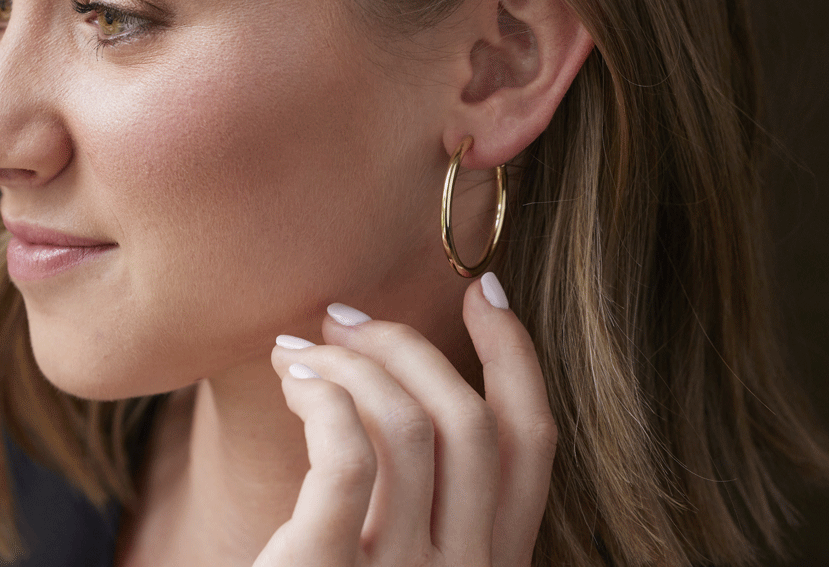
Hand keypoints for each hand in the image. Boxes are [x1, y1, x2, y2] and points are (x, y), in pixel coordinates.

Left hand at [260, 272, 557, 566]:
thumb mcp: (399, 558)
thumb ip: (422, 498)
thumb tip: (396, 376)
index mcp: (492, 566)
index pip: (533, 444)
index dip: (515, 356)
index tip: (482, 290)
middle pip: (472, 421)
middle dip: (412, 344)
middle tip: (346, 314)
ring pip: (413, 425)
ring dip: (352, 363)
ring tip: (301, 351)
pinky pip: (348, 456)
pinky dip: (324, 398)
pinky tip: (295, 385)